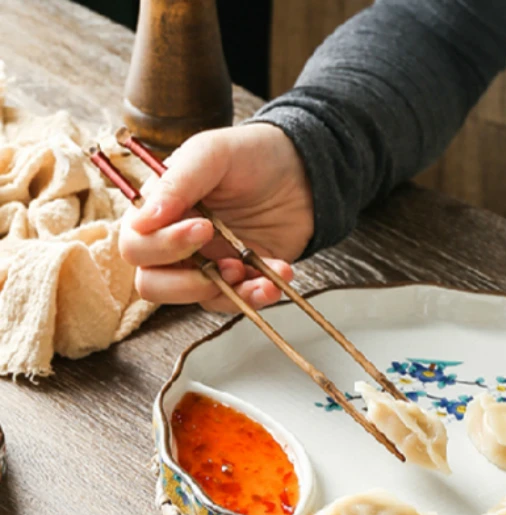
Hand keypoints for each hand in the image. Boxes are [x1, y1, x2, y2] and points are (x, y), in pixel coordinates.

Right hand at [119, 123, 313, 311]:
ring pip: (197, 301)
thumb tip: (144, 220)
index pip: (135, 246)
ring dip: (228, 294)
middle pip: (152, 285)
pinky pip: (236, 302)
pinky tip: (276, 279)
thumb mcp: (211, 153)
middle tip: (227, 264)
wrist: (303, 172)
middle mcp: (176, 244)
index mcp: (159, 212)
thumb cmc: (250, 155)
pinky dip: (256, 297)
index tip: (203, 227)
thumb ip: (176, 183)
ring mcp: (208, 265)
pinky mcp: (240, 280)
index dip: (162, 246)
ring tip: (258, 276)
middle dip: (188, 284)